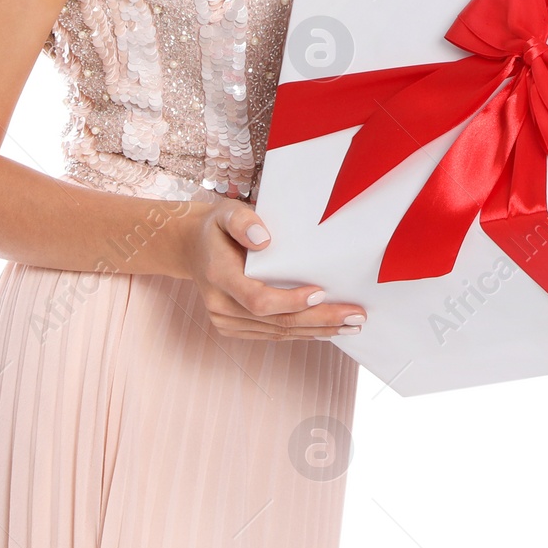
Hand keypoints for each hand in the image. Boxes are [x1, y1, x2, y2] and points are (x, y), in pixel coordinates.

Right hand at [177, 196, 366, 340]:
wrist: (192, 247)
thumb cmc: (218, 228)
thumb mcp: (226, 212)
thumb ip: (243, 221)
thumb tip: (263, 239)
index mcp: (219, 276)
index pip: (257, 299)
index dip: (290, 300)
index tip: (320, 292)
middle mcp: (221, 305)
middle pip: (275, 321)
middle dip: (319, 320)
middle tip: (355, 317)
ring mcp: (227, 321)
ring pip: (278, 332)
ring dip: (317, 330)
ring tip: (351, 325)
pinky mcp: (235, 328)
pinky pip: (273, 334)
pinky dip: (302, 332)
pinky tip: (327, 329)